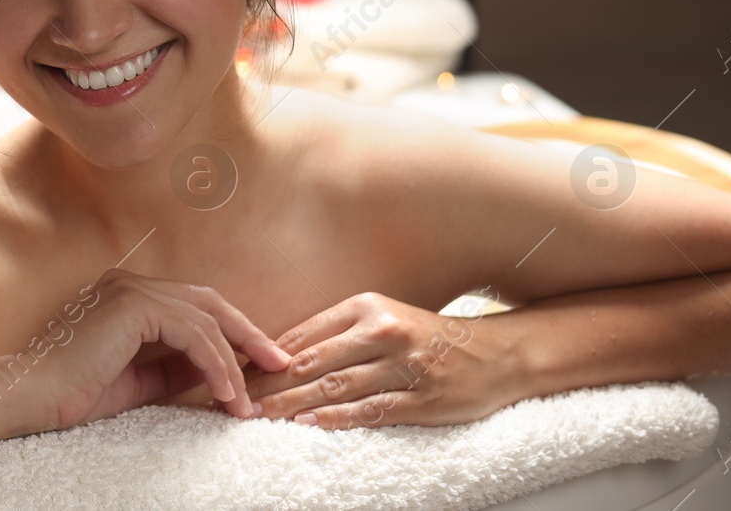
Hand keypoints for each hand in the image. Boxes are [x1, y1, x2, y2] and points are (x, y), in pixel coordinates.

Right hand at [35, 268, 292, 430]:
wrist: (31, 395)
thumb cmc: (73, 391)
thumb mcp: (137, 381)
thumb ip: (173, 369)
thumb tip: (215, 370)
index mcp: (129, 295)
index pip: (195, 307)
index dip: (233, 333)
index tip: (260, 364)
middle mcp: (132, 282)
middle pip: (209, 303)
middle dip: (248, 335)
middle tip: (278, 364)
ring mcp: (131, 288)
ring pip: (205, 320)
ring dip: (233, 362)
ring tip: (245, 401)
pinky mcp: (133, 305)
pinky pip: (192, 333)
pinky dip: (215, 364)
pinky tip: (225, 393)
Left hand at [242, 291, 521, 428]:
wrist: (498, 354)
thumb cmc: (429, 338)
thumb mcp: (382, 320)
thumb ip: (336, 335)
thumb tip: (278, 355)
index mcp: (366, 306)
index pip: (302, 334)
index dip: (263, 356)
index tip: (232, 371)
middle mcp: (382, 330)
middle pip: (311, 361)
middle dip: (267, 383)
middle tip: (234, 399)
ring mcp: (403, 365)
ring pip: (335, 386)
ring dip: (292, 404)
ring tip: (259, 415)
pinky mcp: (421, 398)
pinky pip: (371, 409)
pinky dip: (336, 418)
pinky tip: (308, 424)